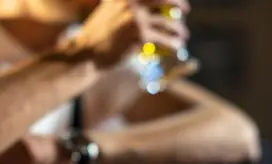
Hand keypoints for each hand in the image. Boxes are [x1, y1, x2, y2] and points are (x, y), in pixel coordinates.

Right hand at [74, 0, 190, 67]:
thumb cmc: (100, 32)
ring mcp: (137, 19)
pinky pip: (165, 39)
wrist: (87, 50)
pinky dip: (173, 44)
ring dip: (178, 30)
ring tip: (182, 35)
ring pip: (167, 23)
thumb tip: (156, 5)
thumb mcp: (111, 7)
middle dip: (178, 4)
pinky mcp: (141, 36)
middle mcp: (131, 2)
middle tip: (184, 10)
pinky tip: (176, 47)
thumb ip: (129, 3)